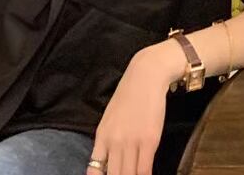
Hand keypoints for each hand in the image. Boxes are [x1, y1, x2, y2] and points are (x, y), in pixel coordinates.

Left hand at [87, 44, 179, 174]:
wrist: (145, 77)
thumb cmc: (129, 96)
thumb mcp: (111, 118)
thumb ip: (108, 140)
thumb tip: (107, 161)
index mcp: (101, 136)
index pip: (95, 169)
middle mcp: (114, 142)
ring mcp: (131, 142)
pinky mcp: (149, 141)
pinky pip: (145, 169)